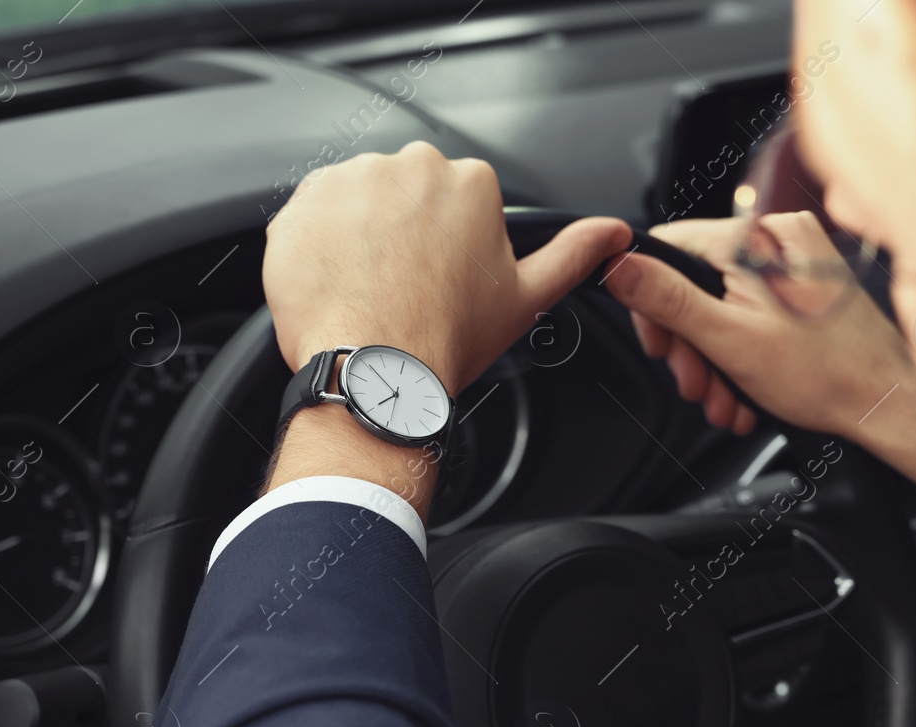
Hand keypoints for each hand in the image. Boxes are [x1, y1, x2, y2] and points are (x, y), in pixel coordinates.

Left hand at [261, 141, 629, 516]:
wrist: (378, 370)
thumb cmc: (449, 337)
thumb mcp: (529, 297)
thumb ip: (576, 254)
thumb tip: (614, 234)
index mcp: (471, 182)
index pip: (458, 201)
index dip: (451, 245)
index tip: (444, 277)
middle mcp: (411, 166)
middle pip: (408, 196)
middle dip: (405, 235)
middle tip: (409, 288)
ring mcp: (352, 180)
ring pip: (359, 204)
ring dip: (362, 239)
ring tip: (374, 291)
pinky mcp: (302, 203)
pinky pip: (312, 218)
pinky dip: (321, 249)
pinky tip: (341, 288)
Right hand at [601, 212, 914, 436]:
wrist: (886, 401)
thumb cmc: (826, 375)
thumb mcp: (727, 339)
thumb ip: (667, 300)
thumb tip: (618, 266)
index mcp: (754, 238)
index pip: (670, 247)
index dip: (652, 302)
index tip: (661, 346)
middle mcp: (779, 236)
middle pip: (698, 280)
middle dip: (690, 342)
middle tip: (696, 384)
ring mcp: (797, 258)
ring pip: (726, 300)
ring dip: (716, 357)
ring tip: (727, 397)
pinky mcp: (809, 283)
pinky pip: (756, 307)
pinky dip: (744, 349)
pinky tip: (748, 387)